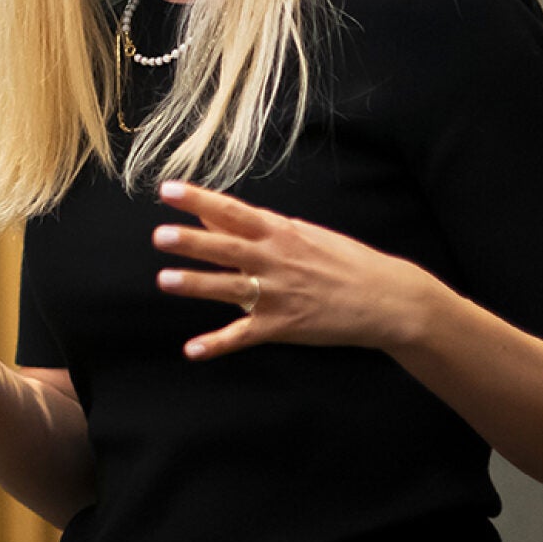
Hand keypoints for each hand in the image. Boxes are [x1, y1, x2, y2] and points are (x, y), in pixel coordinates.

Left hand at [153, 180, 433, 360]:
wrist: (383, 297)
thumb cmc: (341, 260)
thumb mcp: (300, 234)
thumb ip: (255, 227)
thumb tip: (210, 215)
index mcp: (279, 232)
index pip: (232, 210)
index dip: (198, 200)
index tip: (168, 191)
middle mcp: (275, 260)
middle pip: (226, 248)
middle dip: (193, 242)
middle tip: (160, 235)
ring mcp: (277, 294)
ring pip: (229, 288)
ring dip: (196, 285)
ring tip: (165, 280)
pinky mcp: (282, 327)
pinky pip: (244, 336)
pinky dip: (217, 344)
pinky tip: (192, 350)